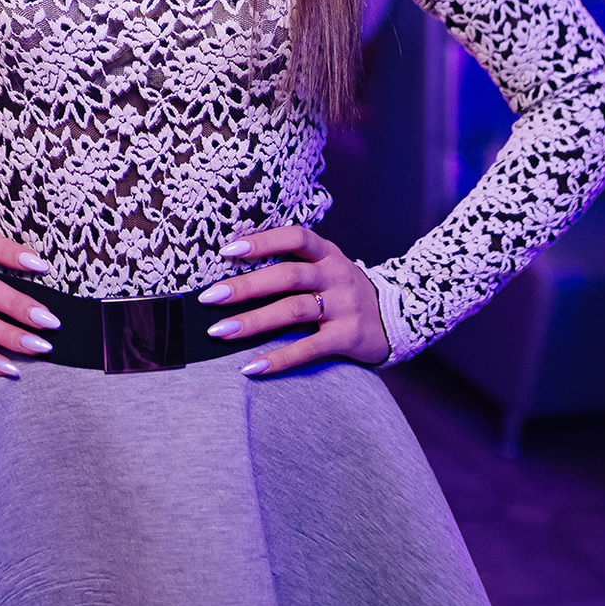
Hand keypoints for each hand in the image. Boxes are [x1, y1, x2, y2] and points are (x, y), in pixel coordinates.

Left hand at [197, 226, 389, 374]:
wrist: (395, 318)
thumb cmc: (342, 291)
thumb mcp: (326, 267)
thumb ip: (292, 263)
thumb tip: (233, 262)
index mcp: (327, 253)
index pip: (295, 237)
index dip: (262, 241)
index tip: (227, 250)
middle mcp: (336, 275)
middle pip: (287, 276)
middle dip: (245, 286)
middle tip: (209, 297)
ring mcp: (344, 306)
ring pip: (293, 311)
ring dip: (253, 322)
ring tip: (219, 331)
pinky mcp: (347, 337)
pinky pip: (308, 348)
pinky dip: (278, 358)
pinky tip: (251, 368)